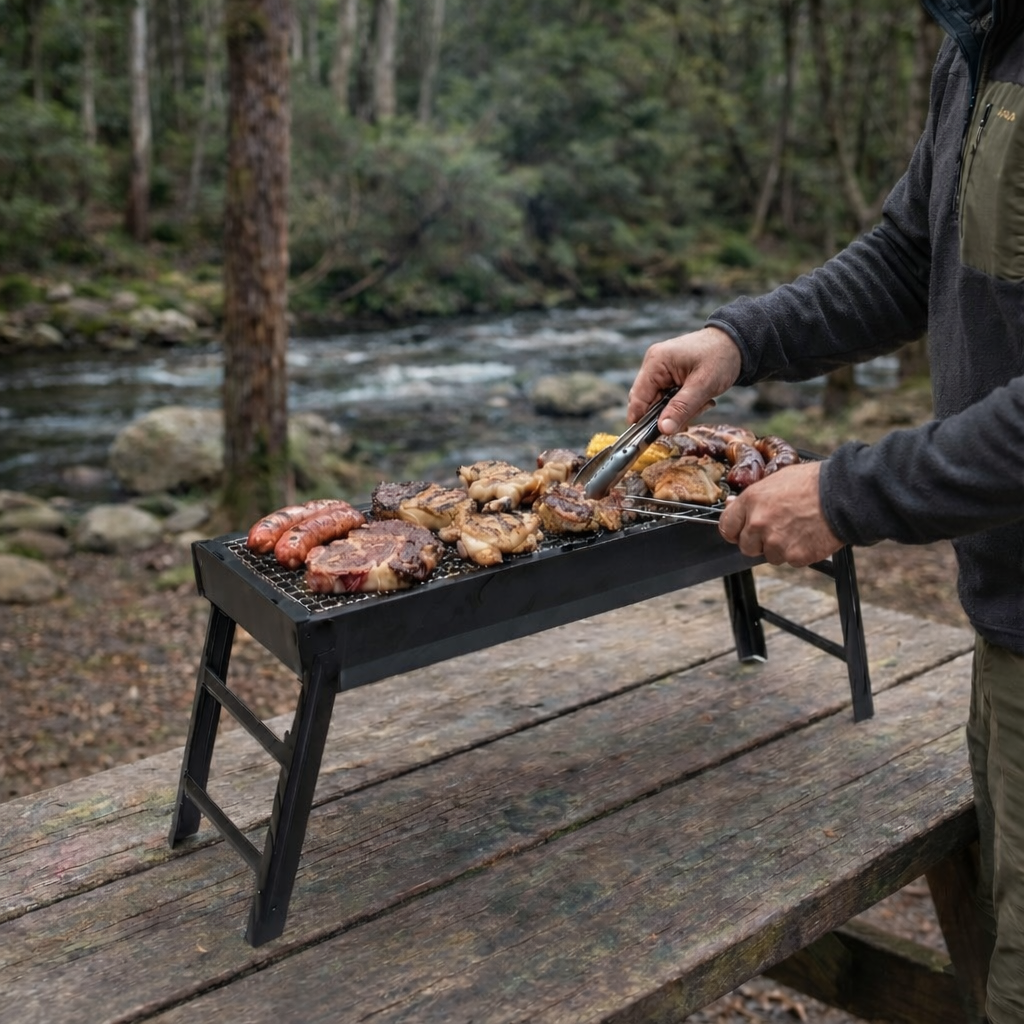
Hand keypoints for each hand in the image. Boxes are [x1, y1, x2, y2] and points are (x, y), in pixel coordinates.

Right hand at [627, 326, 742, 433]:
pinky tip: (699, 399)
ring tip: (702, 402)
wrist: (736, 343)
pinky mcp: (667, 375)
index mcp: (656, 362)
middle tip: (693, 413)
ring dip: (679, 410)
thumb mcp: (703, 385)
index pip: (638, 399)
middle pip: (648, 403)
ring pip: (659, 403)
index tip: (653, 439)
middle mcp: (652, 365)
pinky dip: (683, 404)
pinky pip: (668, 398)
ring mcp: (659, 370)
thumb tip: (663, 429)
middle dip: (669, 414)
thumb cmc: (721, 357)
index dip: (642, 421)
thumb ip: (682, 408)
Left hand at [717, 461, 843, 566]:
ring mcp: (776, 542)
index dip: (735, 530)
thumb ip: (752, 497)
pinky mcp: (795, 556)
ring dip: (780, 548)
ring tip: (798, 529)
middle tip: (777, 529)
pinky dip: (799, 552)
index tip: (741, 531)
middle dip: (758, 541)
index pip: (727, 527)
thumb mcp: (776, 479)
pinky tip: (808, 536)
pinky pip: (790, 560)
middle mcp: (759, 524)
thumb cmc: (813, 483)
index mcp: (751, 502)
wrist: (843, 494)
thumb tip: (732, 504)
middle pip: (746, 546)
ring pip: (769, 556)